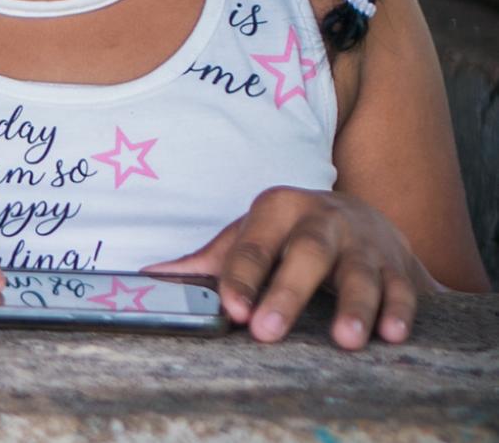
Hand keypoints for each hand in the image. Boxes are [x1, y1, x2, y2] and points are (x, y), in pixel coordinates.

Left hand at [145, 186, 435, 348]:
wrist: (361, 217)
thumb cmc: (289, 234)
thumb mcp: (250, 235)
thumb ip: (209, 259)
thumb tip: (149, 277)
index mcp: (276, 209)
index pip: (252, 245)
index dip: (240, 277)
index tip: (231, 309)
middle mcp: (321, 220)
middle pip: (305, 254)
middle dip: (286, 293)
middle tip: (267, 332)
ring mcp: (362, 242)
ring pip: (359, 272)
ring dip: (354, 306)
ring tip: (345, 340)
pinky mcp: (397, 265)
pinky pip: (401, 288)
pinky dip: (399, 311)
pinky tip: (392, 335)